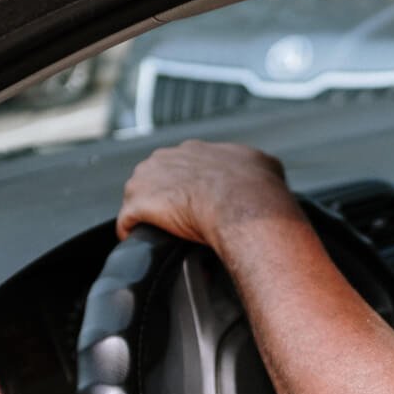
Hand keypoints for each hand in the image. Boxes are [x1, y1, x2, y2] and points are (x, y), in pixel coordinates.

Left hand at [117, 140, 301, 246]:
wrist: (243, 204)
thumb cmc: (256, 189)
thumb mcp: (265, 165)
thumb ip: (256, 166)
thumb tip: (266, 172)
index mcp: (195, 150)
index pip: (182, 166)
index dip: (188, 187)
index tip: (196, 204)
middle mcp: (168, 158)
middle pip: (156, 180)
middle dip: (165, 199)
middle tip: (181, 221)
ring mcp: (149, 179)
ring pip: (140, 198)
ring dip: (148, 215)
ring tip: (160, 234)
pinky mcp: (138, 204)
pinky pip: (128, 222)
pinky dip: (132, 233)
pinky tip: (143, 243)